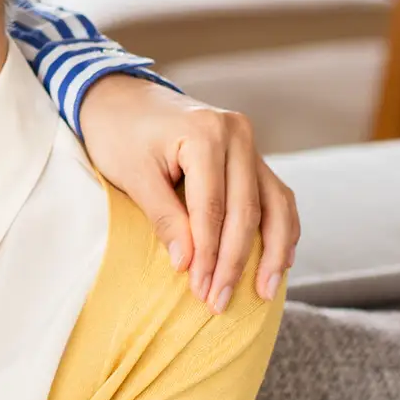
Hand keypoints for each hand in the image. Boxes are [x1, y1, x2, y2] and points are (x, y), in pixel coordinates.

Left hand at [78, 74, 297, 309]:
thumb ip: (164, 218)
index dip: (209, 254)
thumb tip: (188, 265)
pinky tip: (278, 261)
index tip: (201, 291)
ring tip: (265, 292)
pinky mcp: (251, 154)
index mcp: (206, 133)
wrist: (120, 97)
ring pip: (275, 203)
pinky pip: (276, 194)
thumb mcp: (133, 175)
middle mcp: (237, 134)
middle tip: (220, 302)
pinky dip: (280, 228)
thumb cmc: (119, 134)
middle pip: (247, 210)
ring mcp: (249, 142)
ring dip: (273, 251)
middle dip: (234, 261)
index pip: (214, 208)